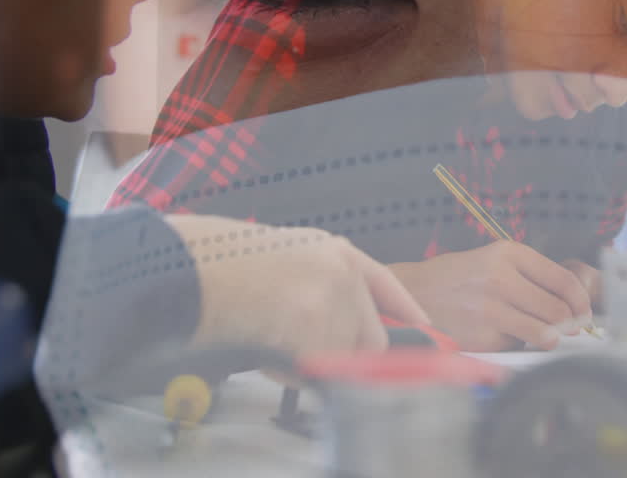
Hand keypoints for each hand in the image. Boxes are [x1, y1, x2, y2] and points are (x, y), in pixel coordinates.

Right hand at [165, 215, 427, 355]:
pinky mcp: (320, 329)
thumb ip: (323, 286)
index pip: (386, 285)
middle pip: (371, 338)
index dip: (407, 312)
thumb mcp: (288, 258)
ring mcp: (335, 301)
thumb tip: (348, 330)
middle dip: (344, 354)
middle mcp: (344, 274)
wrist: (198, 269)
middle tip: (302, 348)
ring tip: (270, 338)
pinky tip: (265, 347)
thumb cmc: (226, 266)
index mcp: (336, 253)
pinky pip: (315, 373)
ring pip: (342, 360)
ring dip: (310, 363)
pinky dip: (289, 372)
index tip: (428, 332)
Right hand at [389, 241, 594, 351]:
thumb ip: (531, 277)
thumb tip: (571, 304)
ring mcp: (491, 309)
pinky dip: (515, 343)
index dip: (581, 301)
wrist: (415, 293)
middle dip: (569, 323)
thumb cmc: (459, 277)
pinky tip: (500, 333)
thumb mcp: (494, 260)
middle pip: (558, 310)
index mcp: (509, 253)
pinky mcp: (482, 336)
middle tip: (569, 329)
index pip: (563, 280)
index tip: (584, 312)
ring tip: (544, 336)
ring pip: (544, 333)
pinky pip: (516, 345)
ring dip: (550, 338)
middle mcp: (501, 278)